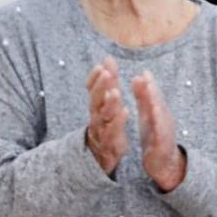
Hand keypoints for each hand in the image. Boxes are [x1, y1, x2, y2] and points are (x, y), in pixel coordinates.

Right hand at [84, 57, 127, 174]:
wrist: (100, 157)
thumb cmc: (105, 126)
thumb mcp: (106, 103)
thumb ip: (108, 83)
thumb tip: (107, 59)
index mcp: (96, 107)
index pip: (92, 90)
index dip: (95, 78)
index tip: (101, 65)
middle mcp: (96, 117)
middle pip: (95, 100)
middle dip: (101, 87)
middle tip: (107, 73)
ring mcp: (102, 131)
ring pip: (103, 116)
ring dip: (109, 103)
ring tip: (116, 92)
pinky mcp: (109, 144)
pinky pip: (112, 133)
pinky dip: (117, 122)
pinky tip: (124, 112)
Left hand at [131, 72, 185, 191]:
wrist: (164, 163)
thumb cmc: (154, 136)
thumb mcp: (147, 114)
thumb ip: (143, 97)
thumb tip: (138, 77)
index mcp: (158, 111)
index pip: (153, 95)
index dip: (149, 84)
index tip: (144, 72)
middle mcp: (164, 119)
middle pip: (159, 102)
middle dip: (153, 90)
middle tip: (147, 78)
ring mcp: (165, 131)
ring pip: (161, 116)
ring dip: (157, 104)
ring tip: (151, 96)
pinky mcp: (163, 144)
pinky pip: (160, 133)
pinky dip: (158, 125)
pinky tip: (154, 116)